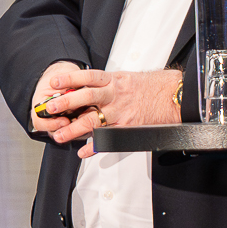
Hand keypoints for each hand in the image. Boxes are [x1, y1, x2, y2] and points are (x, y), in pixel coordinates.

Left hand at [33, 65, 181, 156]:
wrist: (176, 95)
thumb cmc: (151, 86)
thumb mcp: (126, 78)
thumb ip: (106, 84)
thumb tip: (82, 87)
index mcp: (114, 80)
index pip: (89, 77)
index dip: (70, 78)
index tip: (54, 82)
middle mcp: (116, 95)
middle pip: (87, 97)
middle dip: (67, 103)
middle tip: (50, 108)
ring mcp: (121, 112)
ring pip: (94, 120)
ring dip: (74, 129)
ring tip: (59, 135)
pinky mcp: (128, 126)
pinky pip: (109, 137)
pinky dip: (96, 146)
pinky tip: (84, 151)